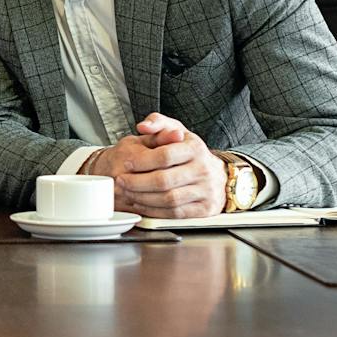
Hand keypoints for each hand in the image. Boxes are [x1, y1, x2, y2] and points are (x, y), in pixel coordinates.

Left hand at [83, 113, 227, 218]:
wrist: (216, 174)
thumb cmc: (188, 151)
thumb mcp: (176, 130)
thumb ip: (158, 123)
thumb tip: (143, 126)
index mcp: (195, 148)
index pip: (165, 156)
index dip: (141, 161)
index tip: (125, 163)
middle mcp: (203, 170)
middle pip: (164, 180)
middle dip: (137, 183)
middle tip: (121, 181)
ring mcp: (206, 191)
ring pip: (168, 199)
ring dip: (143, 198)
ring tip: (128, 193)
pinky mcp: (204, 208)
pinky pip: (175, 213)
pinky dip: (154, 211)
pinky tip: (141, 204)